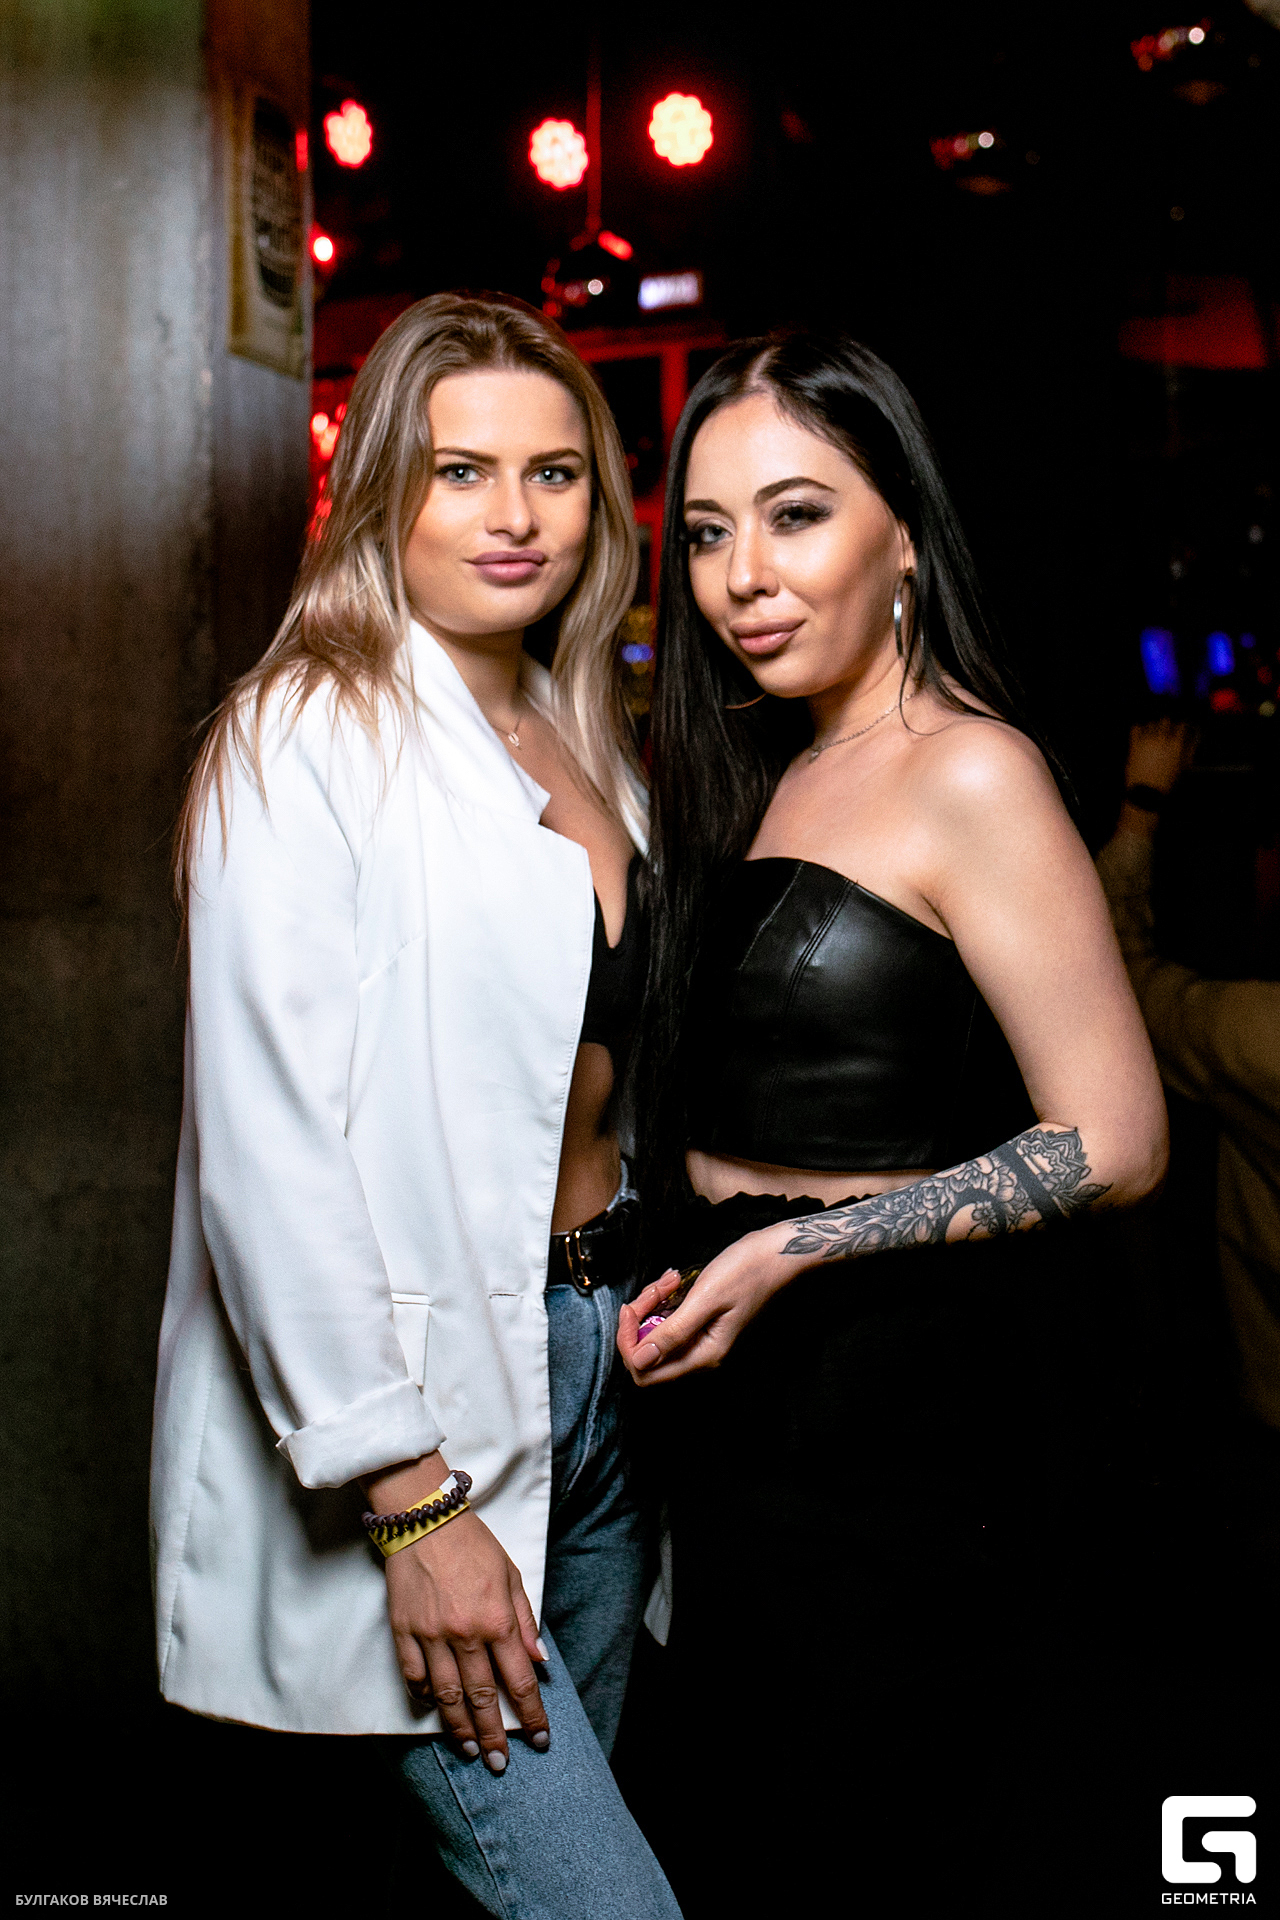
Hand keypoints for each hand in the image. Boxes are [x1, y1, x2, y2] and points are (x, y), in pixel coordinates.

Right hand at [383, 1507, 549, 1770]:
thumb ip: (525, 1621)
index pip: (519, 1680)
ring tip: (470, 1750)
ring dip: (460, 1727)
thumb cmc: (473, 1545)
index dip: (531, 1714)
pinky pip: (414, 1675)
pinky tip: (432, 1709)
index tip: (539, 1739)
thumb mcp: (511, 1576)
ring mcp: (431, 1635)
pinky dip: (423, 1696)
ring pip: (447, 1695)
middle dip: (495, 1735)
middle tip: (501, 1763)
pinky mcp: (404, 1631)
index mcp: (497, 1619)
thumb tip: (539, 1661)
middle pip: (483, 1697)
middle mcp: (465, 1634)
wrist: (424, 1518)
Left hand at [616, 1227, 790, 1383]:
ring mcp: (701, 1338)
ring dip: (652, 1304)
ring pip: (655, 1333)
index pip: (645, 1371)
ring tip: (669, 1281)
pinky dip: (663, 1300)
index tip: (630, 1309)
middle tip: (654, 1289)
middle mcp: (701, 1353)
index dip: (628, 1343)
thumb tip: (641, 1360)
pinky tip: (674, 1281)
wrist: (776, 1254)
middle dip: (640, 1319)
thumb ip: (673, 1332)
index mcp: (704, 1355)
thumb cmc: (748, 1272)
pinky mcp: (700, 1323)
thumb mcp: (706, 1298)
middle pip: (647, 1353)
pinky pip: (668, 1319)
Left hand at [1125, 718, 1195, 795]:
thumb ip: (1189, 752)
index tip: (1178, 731)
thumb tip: (1193, 741)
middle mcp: (1162, 739)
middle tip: (1165, 732)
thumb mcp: (1183, 768)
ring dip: (1153, 728)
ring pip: (1151, 723)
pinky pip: (1136, 728)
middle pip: (1165, 720)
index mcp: (1176, 744)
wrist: (1146, 791)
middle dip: (1167, 725)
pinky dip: (1139, 729)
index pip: (1181, 725)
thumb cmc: (1167, 782)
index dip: (1180, 727)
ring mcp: (1147, 741)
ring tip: (1153, 735)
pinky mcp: (1134, 745)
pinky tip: (1141, 735)